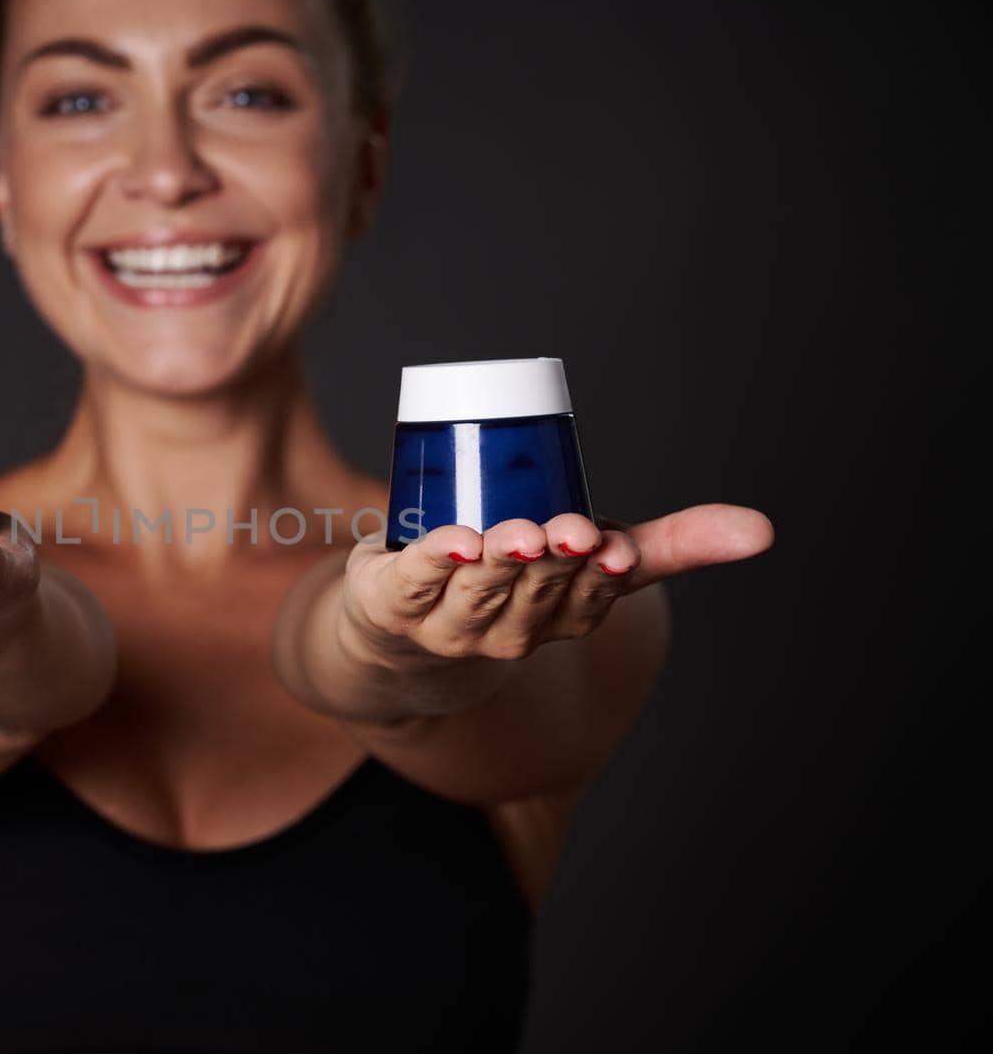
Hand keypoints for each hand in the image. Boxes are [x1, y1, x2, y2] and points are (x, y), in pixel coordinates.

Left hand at [340, 504, 773, 674]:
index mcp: (560, 619)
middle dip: (553, 560)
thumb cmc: (512, 581)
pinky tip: (455, 540)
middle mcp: (507, 629)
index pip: (587, 601)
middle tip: (569, 529)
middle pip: (534, 590)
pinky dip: (433, 560)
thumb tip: (763, 530)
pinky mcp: (394, 598)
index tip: (615, 548)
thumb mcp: (596, 559)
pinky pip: (414, 579)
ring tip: (516, 534)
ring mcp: (447, 620)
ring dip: (498, 561)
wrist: (401, 626)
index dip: (601, 575)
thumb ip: (673, 544)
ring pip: (478, 588)